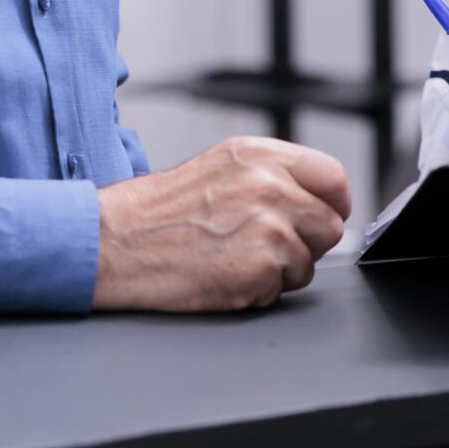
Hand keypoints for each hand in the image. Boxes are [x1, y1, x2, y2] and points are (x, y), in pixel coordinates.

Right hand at [94, 137, 352, 311]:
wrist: (114, 242)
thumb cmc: (159, 210)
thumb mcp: (221, 166)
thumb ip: (273, 174)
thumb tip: (318, 197)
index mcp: (262, 156)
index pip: (333, 179)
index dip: (331, 204)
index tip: (319, 217)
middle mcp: (271, 187)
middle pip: (330, 226)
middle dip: (305, 242)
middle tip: (261, 244)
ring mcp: (269, 229)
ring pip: (307, 263)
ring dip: (278, 270)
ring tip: (232, 257)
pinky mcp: (260, 269)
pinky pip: (281, 290)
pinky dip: (256, 291)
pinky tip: (222, 274)